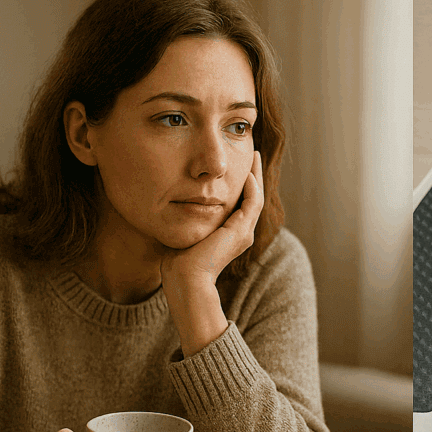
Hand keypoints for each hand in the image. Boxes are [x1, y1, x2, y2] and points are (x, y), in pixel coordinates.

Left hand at [161, 150, 264, 285]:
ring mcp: (244, 233)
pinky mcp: (241, 231)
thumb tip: (175, 201)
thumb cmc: (178, 260)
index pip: (240, 202)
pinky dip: (252, 186)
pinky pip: (253, 202)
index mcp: (230, 234)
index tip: (236, 164)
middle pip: (253, 197)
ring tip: (254, 156)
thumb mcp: (185, 230)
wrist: (185, 278)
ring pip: (256, 197)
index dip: (241, 182)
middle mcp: (241, 233)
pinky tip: (247, 172)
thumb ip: (188, 216)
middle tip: (253, 154)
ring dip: (256, 175)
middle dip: (253, 174)